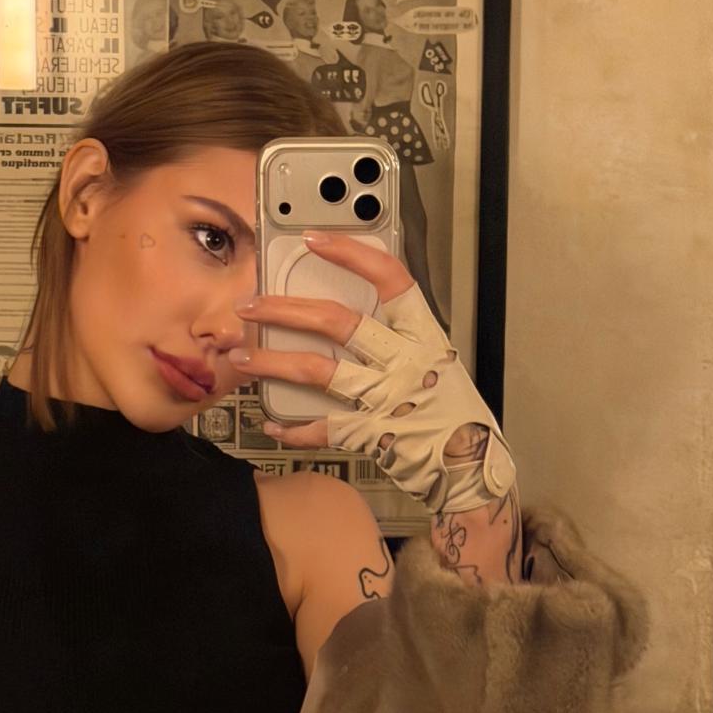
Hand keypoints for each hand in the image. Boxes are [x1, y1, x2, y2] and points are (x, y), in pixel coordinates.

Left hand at [230, 232, 514, 513]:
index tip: (314, 240)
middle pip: (336, 321)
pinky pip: (322, 428)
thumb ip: (402, 345)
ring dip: (271, 362)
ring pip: (317, 370)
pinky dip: (293, 428)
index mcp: (424, 336)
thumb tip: (355, 324)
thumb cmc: (455, 417)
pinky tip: (272, 424)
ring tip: (240, 358)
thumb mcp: (438, 366)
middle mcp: (405, 361)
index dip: (350, 254)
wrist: (473, 472)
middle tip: (250, 306)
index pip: (390, 278)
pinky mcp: (371, 434)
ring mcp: (386, 398)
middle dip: (284, 309)